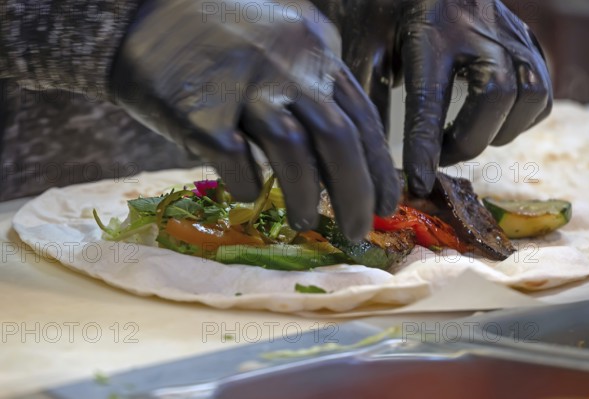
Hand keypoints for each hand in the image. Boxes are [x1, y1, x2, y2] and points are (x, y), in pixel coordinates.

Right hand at [110, 0, 399, 240]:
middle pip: (337, 137)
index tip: (386, 205)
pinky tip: (248, 191)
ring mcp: (243, 83)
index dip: (379, 167)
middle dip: (357, 193)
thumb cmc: (213, 31)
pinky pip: (235, 159)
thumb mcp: (279, 38)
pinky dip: (247, 184)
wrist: (139, 9)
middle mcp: (285, 63)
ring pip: (293, 150)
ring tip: (308, 224)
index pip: (361, 116)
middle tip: (357, 232)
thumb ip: (311, 79)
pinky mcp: (201, 108)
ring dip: (307, 197)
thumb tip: (334, 147)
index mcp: (312, 48)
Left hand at [311, 0, 551, 195]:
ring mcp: (511, 33)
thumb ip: (369, 92)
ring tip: (464, 137)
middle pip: (494, 99)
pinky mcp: (527, 39)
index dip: (425, 148)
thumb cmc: (387, 8)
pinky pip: (542, 91)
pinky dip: (520, 118)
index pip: (430, 100)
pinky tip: (489, 121)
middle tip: (440, 156)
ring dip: (498, 131)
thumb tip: (373, 153)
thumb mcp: (367, 43)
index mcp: (430, 31)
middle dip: (466, 141)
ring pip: (528, 96)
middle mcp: (479, 30)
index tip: (419, 182)